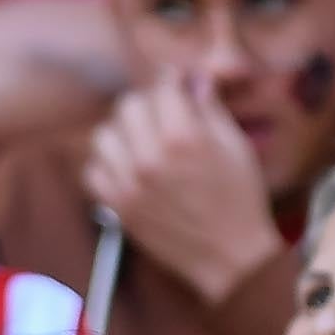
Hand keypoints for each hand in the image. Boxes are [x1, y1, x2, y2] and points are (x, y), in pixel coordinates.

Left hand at [84, 75, 287, 304]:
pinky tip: (127, 166)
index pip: (161, 87)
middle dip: (147, 103)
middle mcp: (150, 157)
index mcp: (184, 137)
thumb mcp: (236, 145)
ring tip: (142, 139)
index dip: (171, 80)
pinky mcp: (117, 207)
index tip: (176, 82)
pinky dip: (106, 164)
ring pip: (104, 135)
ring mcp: (129, 184)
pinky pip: (92, 172)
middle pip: (128, 106)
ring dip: (123, 131)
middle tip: (163, 113)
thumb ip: (210, 108)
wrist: (230, 255)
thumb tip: (195, 80)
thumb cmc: (241, 197)